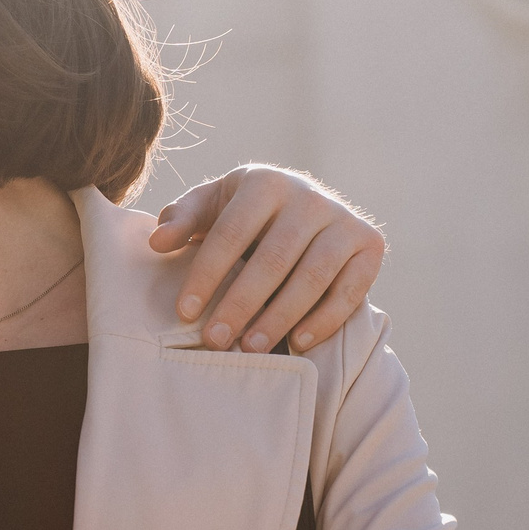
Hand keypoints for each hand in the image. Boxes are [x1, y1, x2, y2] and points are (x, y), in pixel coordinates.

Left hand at [148, 166, 384, 354]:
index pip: (229, 233)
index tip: (185, 312)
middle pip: (272, 259)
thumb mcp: (210, 207)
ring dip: (279, 318)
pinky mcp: (370, 246)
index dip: (206, 275)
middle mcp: (309, 197)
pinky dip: (324, 320)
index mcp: (264, 182)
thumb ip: (182, 220)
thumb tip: (158, 242)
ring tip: (249, 348)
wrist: (306, 209)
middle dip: (240, 304)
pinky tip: (297, 342)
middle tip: (215, 340)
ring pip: (311, 278)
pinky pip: (350, 291)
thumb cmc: (244, 213)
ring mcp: (344, 221)